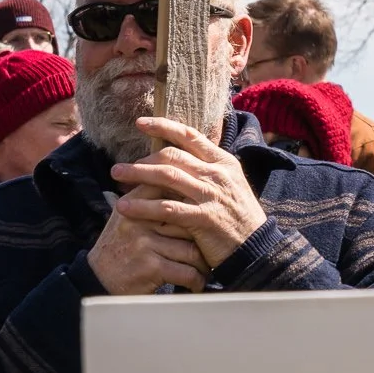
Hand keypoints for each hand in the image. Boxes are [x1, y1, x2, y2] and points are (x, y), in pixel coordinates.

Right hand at [85, 200, 211, 294]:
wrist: (96, 279)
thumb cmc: (120, 246)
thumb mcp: (127, 216)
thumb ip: (148, 199)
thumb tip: (181, 179)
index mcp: (134, 202)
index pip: (171, 189)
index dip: (193, 201)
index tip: (205, 213)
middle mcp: (138, 219)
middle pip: (188, 221)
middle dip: (203, 238)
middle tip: (213, 246)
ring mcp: (144, 243)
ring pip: (191, 249)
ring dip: (202, 264)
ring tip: (204, 269)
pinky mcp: (150, 267)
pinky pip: (186, 272)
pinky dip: (196, 281)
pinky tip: (196, 284)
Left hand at [110, 118, 269, 271]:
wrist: (257, 249)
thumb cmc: (238, 219)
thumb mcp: (229, 187)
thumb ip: (206, 172)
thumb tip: (177, 159)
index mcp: (224, 163)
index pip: (190, 135)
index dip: (163, 126)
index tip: (141, 122)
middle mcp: (218, 174)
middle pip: (173, 155)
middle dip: (142, 160)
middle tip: (118, 168)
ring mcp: (212, 195)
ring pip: (167, 176)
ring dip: (137, 176)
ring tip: (116, 178)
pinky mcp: (204, 218)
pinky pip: (166, 208)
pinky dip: (142, 207)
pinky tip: (125, 208)